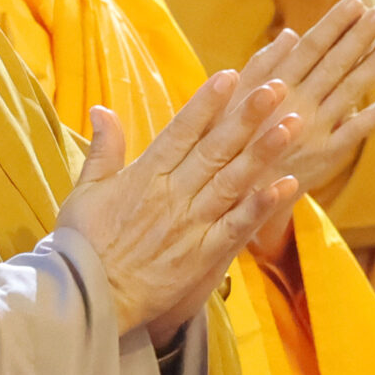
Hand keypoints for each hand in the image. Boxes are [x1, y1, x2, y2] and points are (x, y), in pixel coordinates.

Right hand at [59, 70, 299, 336]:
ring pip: (233, 180)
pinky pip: (238, 226)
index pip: (181, 130)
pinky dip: (262, 205)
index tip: (230, 75)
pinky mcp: (203, 254)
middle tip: (276, 86)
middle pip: (215, 148)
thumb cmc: (83, 245)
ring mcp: (191, 224)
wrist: (89, 298)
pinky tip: (286, 184)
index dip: (207, 102)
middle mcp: (172, 194)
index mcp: (144, 175)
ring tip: (290, 123)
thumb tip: (101, 108)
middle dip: (246, 115)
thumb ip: (102, 150)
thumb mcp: (85, 191)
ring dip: (263, 151)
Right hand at [246, 0, 374, 226]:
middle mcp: (295, 105)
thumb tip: (290, 34)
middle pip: (334, 64)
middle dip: (362, 35)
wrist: (233, 198)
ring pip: (350, 90)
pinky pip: (356, 132)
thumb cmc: (230, 142)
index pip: (309, 49)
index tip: (356, 2)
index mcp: (273, 88)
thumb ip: (262, 66)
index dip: (334, 25)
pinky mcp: (325, 157)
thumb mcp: (233, 100)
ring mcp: (313, 131)